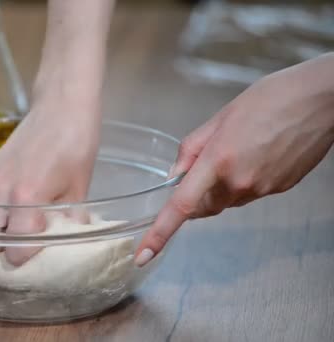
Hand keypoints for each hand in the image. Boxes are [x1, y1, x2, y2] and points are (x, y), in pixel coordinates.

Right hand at [0, 99, 100, 264]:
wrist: (62, 105)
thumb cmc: (77, 144)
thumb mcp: (79, 188)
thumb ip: (69, 220)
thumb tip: (68, 243)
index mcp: (27, 198)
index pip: (15, 249)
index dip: (25, 260)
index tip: (37, 260)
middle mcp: (2, 191)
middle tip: (19, 251)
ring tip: (14, 234)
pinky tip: (11, 211)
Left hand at [134, 53, 333, 266]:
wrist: (322, 100)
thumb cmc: (271, 99)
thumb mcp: (220, 118)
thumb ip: (191, 150)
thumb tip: (174, 176)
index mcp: (218, 161)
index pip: (181, 206)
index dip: (159, 234)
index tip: (143, 255)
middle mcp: (239, 182)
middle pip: (203, 205)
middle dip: (196, 191)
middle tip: (208, 159)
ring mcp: (262, 190)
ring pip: (227, 200)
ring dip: (222, 184)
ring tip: (240, 148)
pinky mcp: (279, 190)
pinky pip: (250, 193)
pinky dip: (245, 179)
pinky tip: (258, 153)